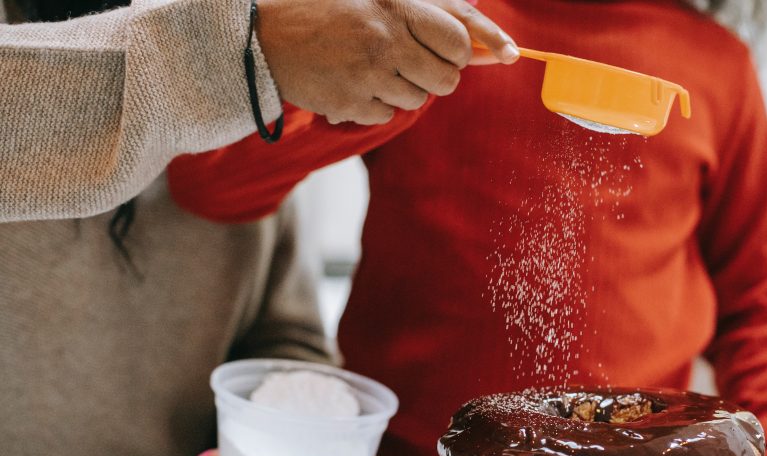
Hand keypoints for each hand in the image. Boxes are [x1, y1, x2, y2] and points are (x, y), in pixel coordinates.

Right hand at [256, 0, 517, 124]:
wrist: (262, 35)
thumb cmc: (325, 10)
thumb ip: (427, 14)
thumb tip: (485, 44)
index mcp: (395, 6)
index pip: (458, 40)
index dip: (459, 52)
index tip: (451, 54)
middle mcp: (385, 40)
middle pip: (446, 80)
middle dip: (438, 78)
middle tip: (413, 66)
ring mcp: (367, 74)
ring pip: (417, 100)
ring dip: (402, 90)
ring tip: (372, 69)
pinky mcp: (350, 103)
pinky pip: (386, 115)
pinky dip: (375, 105)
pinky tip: (352, 84)